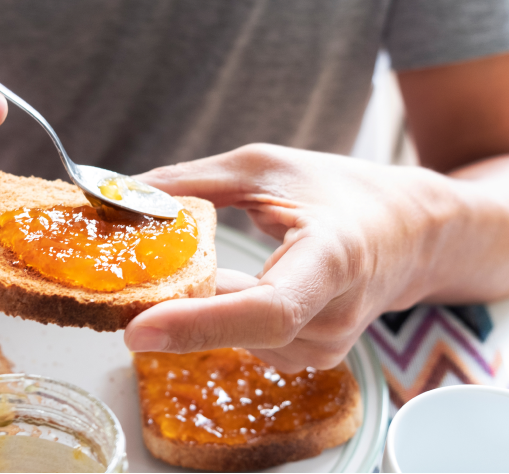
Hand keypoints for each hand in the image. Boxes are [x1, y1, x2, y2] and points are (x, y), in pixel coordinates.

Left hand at [124, 143, 458, 371]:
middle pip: (237, 327)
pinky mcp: (308, 356)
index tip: (137, 329)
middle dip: (172, 307)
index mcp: (332, 258)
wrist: (406, 232)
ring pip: (230, 333)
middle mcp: (333, 317)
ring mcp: (324, 346)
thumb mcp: (266, 167)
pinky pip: (241, 338)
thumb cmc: (339, 190)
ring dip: (191, 307)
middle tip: (116, 283)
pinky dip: (212, 313)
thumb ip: (194, 181)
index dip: (199, 323)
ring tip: (176, 269)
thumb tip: (125, 194)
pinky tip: (209, 285)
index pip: (268, 309)